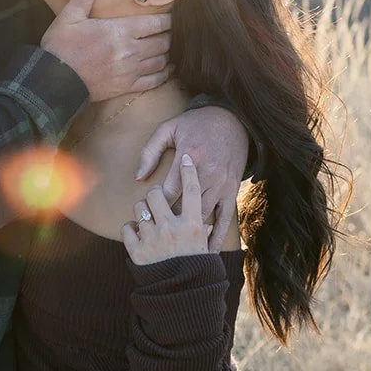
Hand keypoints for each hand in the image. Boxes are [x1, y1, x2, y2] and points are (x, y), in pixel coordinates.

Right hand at [41, 0, 172, 100]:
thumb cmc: (61, 46)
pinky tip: (164, 68)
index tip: (168, 16)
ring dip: (165, 53)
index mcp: (121, 31)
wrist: (53, 80)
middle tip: (165, 31)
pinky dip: (163, 74)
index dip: (167, 19)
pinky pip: (154, 81)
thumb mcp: (70, 15)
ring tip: (163, 47)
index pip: (157, 23)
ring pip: (161, 60)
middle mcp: (130, 51)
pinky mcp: (126, 87)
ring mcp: (130, 71)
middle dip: (167, 35)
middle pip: (163, 42)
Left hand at [121, 157, 213, 264]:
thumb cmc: (198, 272)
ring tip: (148, 219)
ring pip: (140, 208)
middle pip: (158, 193)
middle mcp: (173, 229)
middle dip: (156, 193)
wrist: (183, 298)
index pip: (192, 188)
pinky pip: (127, 228)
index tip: (185, 158)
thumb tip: (206, 219)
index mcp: (193, 225)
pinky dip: (131, 229)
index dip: (188, 170)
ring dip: (143, 210)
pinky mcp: (137, 252)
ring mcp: (153, 240)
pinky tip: (139, 234)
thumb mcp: (208, 249)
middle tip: (158, 200)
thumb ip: (206, 230)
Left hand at [136, 106, 247, 251]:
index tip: (148, 215)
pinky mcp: (232, 191)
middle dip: (170, 222)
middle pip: (184, 207)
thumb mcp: (168, 129)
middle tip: (157, 234)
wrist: (233, 120)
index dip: (156, 206)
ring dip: (188, 230)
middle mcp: (208, 173)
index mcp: (190, 156)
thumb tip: (138, 177)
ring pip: (202, 215)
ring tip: (173, 244)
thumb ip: (150, 152)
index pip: (169, 190)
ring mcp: (222, 184)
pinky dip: (216, 236)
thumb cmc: (196, 124)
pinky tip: (207, 250)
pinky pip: (225, 218)